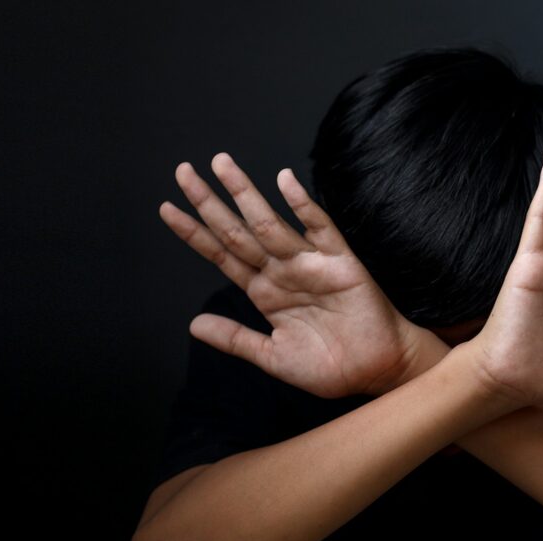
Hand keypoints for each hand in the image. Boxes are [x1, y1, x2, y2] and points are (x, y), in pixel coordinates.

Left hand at [159, 153, 435, 398]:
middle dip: (210, 202)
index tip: (166, 208)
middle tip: (183, 171)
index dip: (194, 232)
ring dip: (245, 194)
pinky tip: (284, 181)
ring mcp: (309, 263)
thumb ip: (236, 339)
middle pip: (237, 231)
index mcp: (264, 292)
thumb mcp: (273, 357)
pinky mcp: (340, 263)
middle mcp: (281, 271)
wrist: (376, 373)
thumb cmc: (329, 367)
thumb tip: (193, 325)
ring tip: (221, 165)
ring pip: (270, 223)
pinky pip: (319, 228)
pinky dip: (303, 205)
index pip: (222, 254)